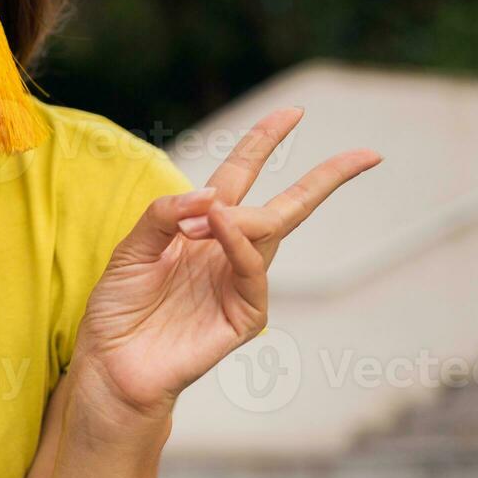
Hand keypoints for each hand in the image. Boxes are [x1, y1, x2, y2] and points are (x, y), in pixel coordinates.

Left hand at [71, 107, 381, 435]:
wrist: (111, 364)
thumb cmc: (118, 308)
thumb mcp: (132, 249)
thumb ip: (165, 215)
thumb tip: (209, 191)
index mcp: (200, 230)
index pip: (239, 178)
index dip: (263, 144)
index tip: (293, 113)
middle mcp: (226, 253)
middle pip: (283, 206)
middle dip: (324, 179)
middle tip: (366, 154)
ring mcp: (239, 285)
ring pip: (269, 235)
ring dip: (244, 216)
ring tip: (214, 212)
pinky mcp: (243, 318)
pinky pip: (252, 273)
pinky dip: (240, 245)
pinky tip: (222, 226)